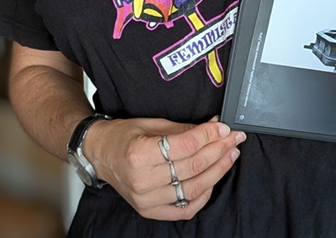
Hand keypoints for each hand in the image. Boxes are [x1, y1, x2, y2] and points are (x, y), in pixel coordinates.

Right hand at [84, 116, 245, 220]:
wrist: (100, 154)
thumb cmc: (124, 135)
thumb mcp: (152, 124)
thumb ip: (184, 129)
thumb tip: (214, 126)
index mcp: (140, 153)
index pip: (186, 146)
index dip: (209, 135)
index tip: (224, 127)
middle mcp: (142, 180)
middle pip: (193, 167)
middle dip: (219, 150)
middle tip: (234, 138)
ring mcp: (146, 200)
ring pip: (193, 188)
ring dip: (218, 171)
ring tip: (230, 155)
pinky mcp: (150, 211)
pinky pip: (184, 209)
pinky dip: (203, 196)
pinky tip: (214, 179)